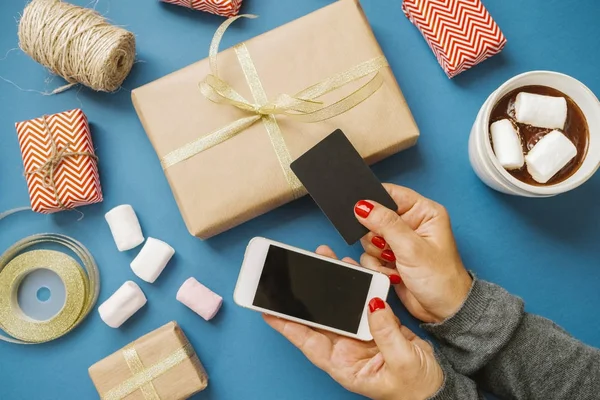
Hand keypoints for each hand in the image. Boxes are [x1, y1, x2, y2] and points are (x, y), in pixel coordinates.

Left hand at [264, 246, 442, 399]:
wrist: (438, 388)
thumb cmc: (417, 388)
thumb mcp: (402, 363)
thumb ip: (387, 334)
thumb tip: (372, 306)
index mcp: (344, 365)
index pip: (308, 342)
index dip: (287, 326)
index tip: (267, 309)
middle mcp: (347, 349)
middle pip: (319, 319)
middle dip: (306, 295)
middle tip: (293, 270)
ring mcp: (360, 336)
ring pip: (338, 307)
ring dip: (329, 285)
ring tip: (320, 260)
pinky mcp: (376, 325)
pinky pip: (360, 302)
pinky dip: (355, 285)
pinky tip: (347, 269)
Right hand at [355, 184, 471, 323]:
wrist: (443, 311)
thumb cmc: (442, 279)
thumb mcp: (411, 248)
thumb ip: (385, 224)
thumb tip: (363, 206)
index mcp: (424, 212)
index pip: (391, 194)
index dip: (374, 201)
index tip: (361, 212)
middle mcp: (411, 223)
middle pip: (375, 217)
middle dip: (377, 235)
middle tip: (387, 247)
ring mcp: (399, 241)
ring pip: (369, 238)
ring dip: (377, 253)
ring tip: (394, 263)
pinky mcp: (390, 257)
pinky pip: (368, 255)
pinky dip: (376, 266)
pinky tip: (393, 273)